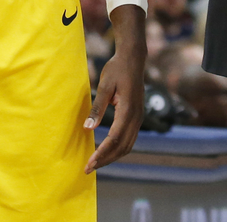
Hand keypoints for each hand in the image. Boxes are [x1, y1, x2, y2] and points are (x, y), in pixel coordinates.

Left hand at [83, 7, 145, 172]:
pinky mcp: (137, 116)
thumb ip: (97, 107)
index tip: (89, 163)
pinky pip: (130, 139)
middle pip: (122, 147)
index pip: (114, 139)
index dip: (102, 153)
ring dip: (112, 156)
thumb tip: (88, 128)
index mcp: (128, 109)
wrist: (133, 58)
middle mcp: (137, 116)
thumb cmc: (117, 69)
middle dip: (105, 160)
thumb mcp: (104, 85)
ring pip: (128, 145)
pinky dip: (118, 149)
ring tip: (96, 163)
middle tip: (88, 168)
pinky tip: (106, 151)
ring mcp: (139, 117)